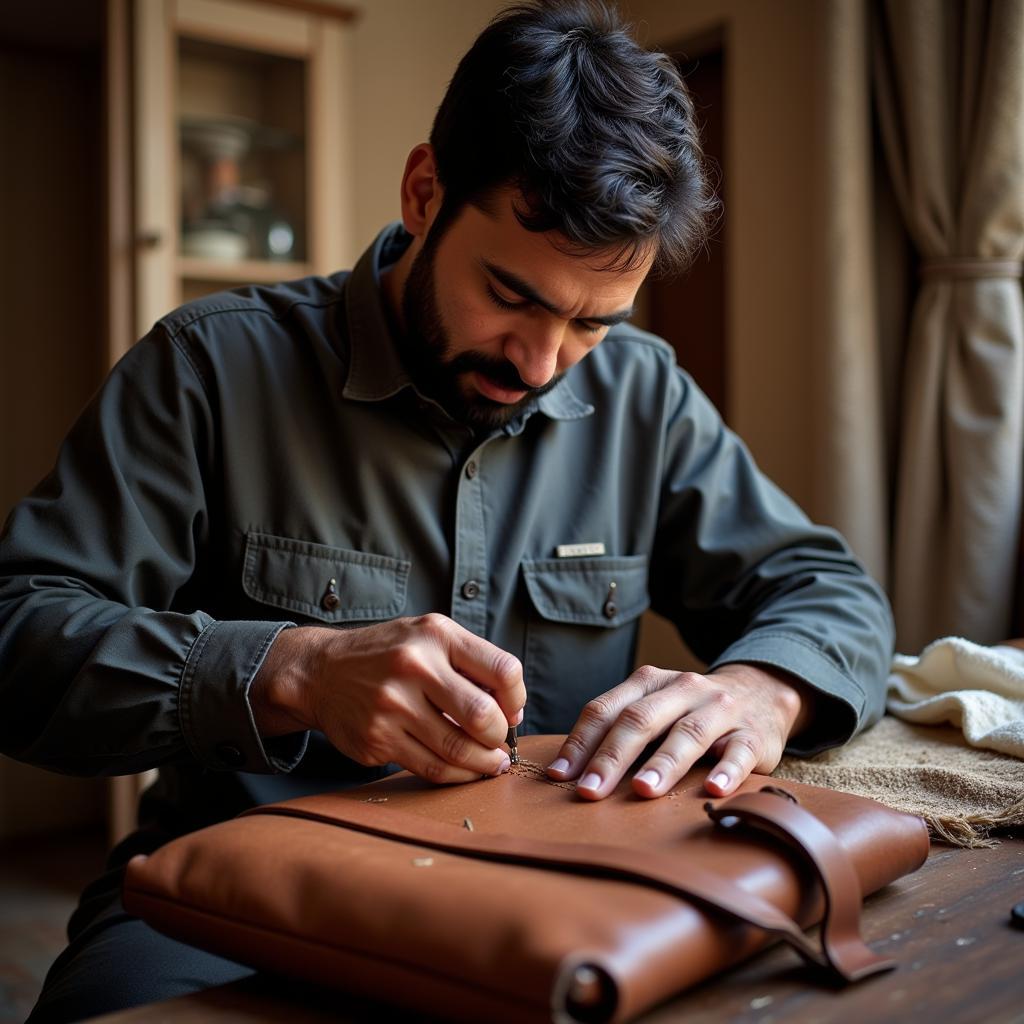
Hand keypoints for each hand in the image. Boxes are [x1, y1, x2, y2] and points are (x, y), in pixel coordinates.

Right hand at [251, 614, 525, 783]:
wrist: (321, 672)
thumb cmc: (389, 654)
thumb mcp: (428, 636)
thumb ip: (471, 663)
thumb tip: (513, 711)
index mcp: (436, 635)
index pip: (502, 670)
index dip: (516, 698)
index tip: (512, 711)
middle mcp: (414, 666)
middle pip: (483, 716)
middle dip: (500, 736)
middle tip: (500, 742)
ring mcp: (392, 705)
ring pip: (458, 749)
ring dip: (484, 763)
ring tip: (492, 763)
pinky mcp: (377, 739)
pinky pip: (431, 768)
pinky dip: (457, 775)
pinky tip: (465, 770)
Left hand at [546, 663, 812, 799]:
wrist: (761, 692)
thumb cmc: (690, 711)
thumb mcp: (654, 707)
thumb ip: (618, 730)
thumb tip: (567, 772)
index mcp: (648, 682)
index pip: (606, 709)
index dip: (581, 742)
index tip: (559, 776)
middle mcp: (682, 689)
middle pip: (641, 720)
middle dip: (612, 756)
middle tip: (590, 791)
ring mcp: (719, 708)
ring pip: (687, 734)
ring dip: (663, 763)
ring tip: (643, 791)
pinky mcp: (753, 734)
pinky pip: (739, 752)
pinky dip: (727, 770)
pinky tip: (713, 790)